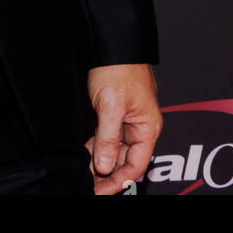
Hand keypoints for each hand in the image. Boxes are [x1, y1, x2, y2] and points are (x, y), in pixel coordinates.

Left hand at [85, 63, 161, 195]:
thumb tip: (105, 167)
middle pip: (127, 160)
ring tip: (84, 172)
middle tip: (88, 185)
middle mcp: (142, 125)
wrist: (114, 40)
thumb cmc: (118, 68)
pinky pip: (110, 135)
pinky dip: (98, 145)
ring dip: (101, 160)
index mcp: (148, 127)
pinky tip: (85, 152)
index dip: (117, 182)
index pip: (135, 166)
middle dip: (108, 174)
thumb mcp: (111, 106)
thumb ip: (109, 139)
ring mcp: (130, 118)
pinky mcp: (118, 111)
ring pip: (117, 149)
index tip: (99, 191)